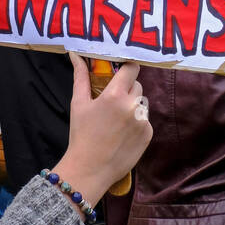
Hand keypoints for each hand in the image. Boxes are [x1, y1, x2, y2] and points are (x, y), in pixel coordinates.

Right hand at [51, 54, 151, 209]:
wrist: (90, 169)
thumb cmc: (81, 134)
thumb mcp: (78, 103)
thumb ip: (80, 76)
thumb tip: (75, 55)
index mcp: (114, 95)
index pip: (132, 68)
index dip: (127, 67)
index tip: (121, 71)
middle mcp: (132, 106)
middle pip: (137, 85)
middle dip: (127, 88)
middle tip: (112, 100)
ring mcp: (143, 121)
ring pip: (141, 102)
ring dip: (132, 105)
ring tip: (116, 120)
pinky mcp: (148, 134)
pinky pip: (145, 120)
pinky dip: (136, 122)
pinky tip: (123, 133)